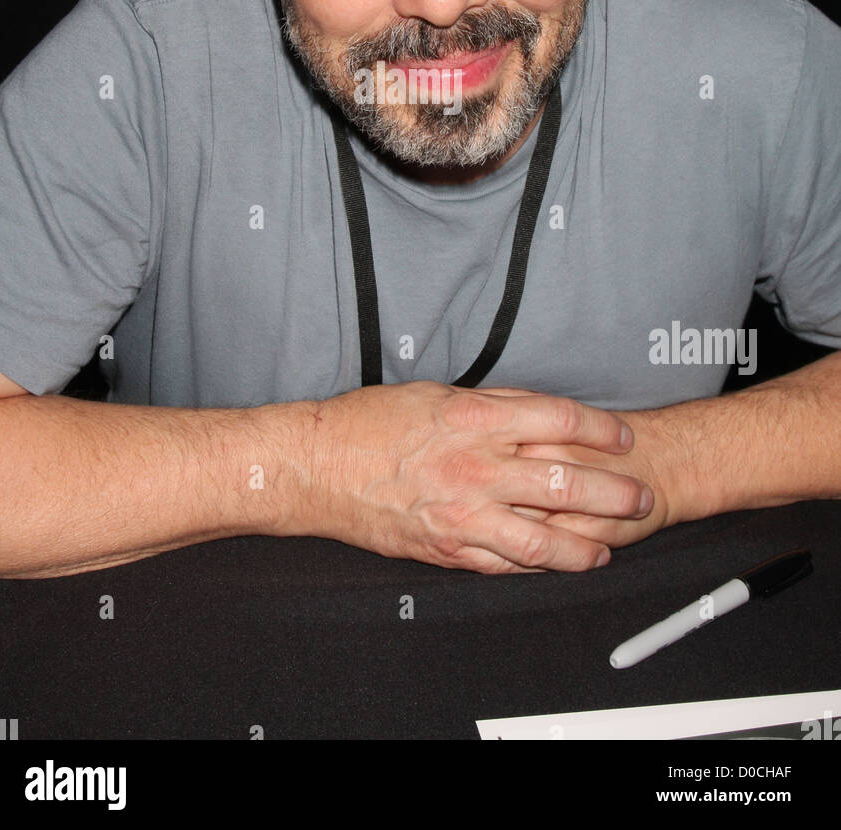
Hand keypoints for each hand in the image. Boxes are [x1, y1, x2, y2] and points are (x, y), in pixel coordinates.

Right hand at [302, 380, 654, 573]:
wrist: (318, 465)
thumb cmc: (371, 423)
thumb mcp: (437, 393)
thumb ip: (493, 404)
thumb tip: (542, 409)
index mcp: (474, 417)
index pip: (560, 419)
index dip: (601, 430)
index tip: (622, 437)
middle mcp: (475, 465)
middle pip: (566, 480)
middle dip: (614, 491)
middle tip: (641, 495)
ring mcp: (462, 512)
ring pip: (544, 536)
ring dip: (587, 544)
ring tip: (610, 546)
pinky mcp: (446, 548)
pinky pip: (505, 563)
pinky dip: (538, 566)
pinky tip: (558, 564)